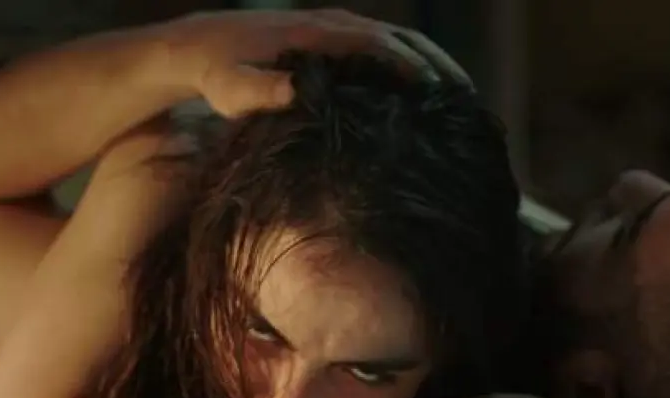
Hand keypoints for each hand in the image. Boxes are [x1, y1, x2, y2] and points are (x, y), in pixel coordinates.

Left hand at [160, 9, 471, 116]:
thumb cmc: (218, 74)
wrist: (201, 46)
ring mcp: (336, 29)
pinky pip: (382, 47)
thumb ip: (260, 91)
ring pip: (397, 41)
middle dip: (437, 65)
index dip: (411, 69)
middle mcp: (334, 25)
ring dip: (431, 63)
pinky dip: (410, 63)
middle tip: (469, 99)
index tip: (439, 96)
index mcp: (318, 34)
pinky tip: (423, 93)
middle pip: (400, 39)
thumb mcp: (232, 88)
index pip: (379, 45)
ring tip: (460, 97)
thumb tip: (296, 91)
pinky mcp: (334, 40)